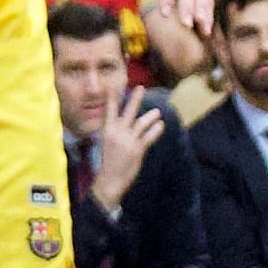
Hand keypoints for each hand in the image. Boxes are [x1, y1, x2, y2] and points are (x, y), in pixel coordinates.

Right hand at [91, 87, 165, 208]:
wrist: (110, 181)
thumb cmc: (109, 163)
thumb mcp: (107, 144)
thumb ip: (116, 132)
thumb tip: (126, 124)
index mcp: (107, 131)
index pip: (109, 110)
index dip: (111, 98)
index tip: (113, 86)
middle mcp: (117, 133)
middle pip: (127, 112)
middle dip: (134, 99)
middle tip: (140, 87)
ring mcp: (127, 141)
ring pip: (141, 123)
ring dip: (151, 116)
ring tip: (157, 112)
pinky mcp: (137, 150)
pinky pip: (149, 136)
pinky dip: (156, 130)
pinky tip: (161, 126)